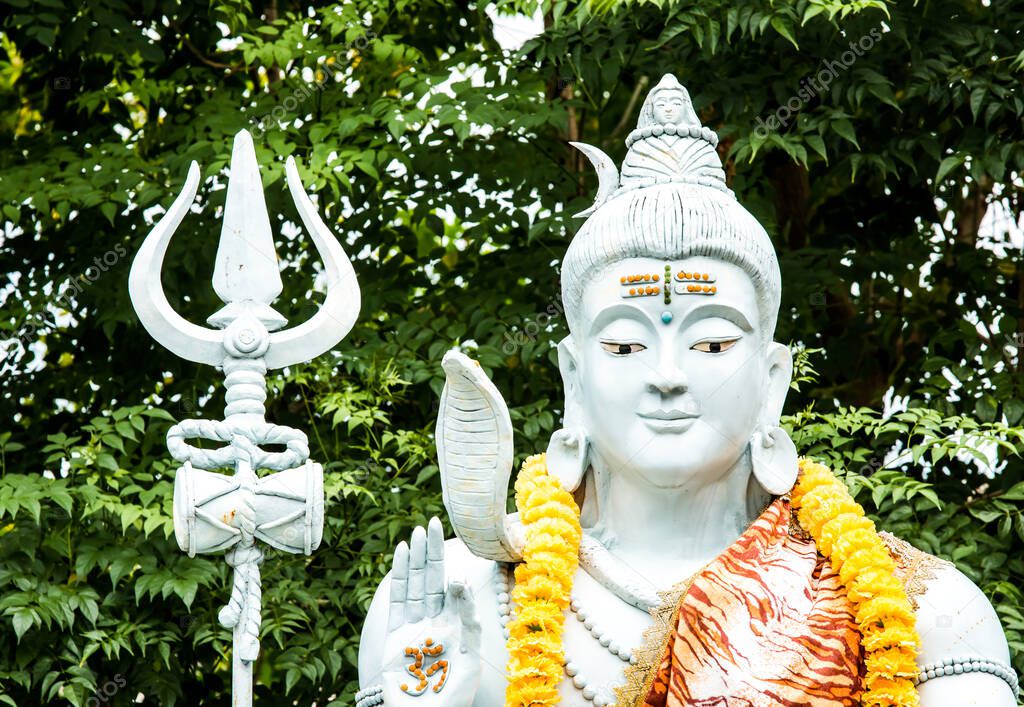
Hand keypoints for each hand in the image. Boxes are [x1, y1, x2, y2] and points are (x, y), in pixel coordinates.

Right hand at [381, 518, 480, 706]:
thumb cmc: (452, 696)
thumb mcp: (470, 656)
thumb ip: (467, 619)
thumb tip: (458, 581)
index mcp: (456, 628)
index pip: (454, 591)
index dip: (454, 571)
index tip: (455, 553)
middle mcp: (434, 623)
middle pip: (433, 580)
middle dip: (433, 553)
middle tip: (433, 523)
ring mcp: (413, 627)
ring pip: (415, 584)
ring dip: (417, 558)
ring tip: (418, 533)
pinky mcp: (394, 634)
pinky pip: (398, 599)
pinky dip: (400, 575)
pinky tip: (403, 554)